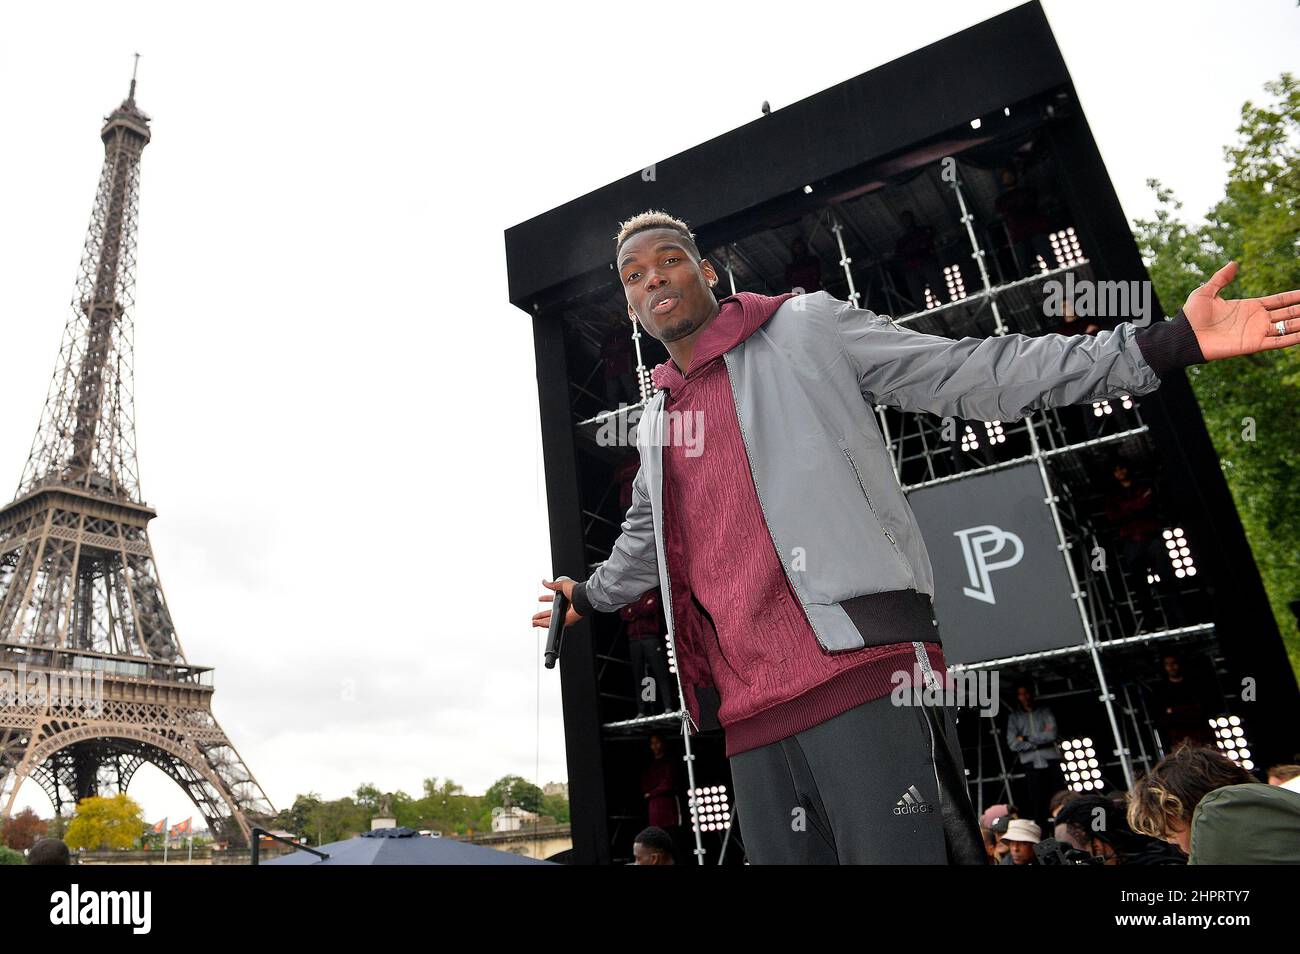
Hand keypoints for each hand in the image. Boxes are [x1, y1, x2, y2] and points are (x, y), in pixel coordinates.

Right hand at [532, 577, 583, 629]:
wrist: (582, 598)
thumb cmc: (576, 591)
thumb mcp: (562, 584)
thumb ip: (553, 584)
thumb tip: (544, 582)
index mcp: (565, 598)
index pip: (553, 599)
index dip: (546, 599)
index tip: (540, 599)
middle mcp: (566, 607)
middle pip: (551, 613)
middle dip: (541, 615)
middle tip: (535, 617)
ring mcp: (566, 614)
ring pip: (551, 620)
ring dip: (542, 621)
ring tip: (534, 622)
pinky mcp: (566, 620)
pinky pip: (554, 623)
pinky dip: (546, 624)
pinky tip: (540, 624)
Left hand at [1183, 261, 1299, 359]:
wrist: (1183, 336)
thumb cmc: (1191, 315)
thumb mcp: (1206, 291)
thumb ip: (1221, 278)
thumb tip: (1234, 263)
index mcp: (1249, 306)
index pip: (1279, 301)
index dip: (1295, 297)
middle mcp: (1257, 320)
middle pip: (1288, 313)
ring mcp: (1256, 332)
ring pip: (1287, 327)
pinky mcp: (1253, 345)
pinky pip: (1278, 342)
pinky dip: (1293, 339)